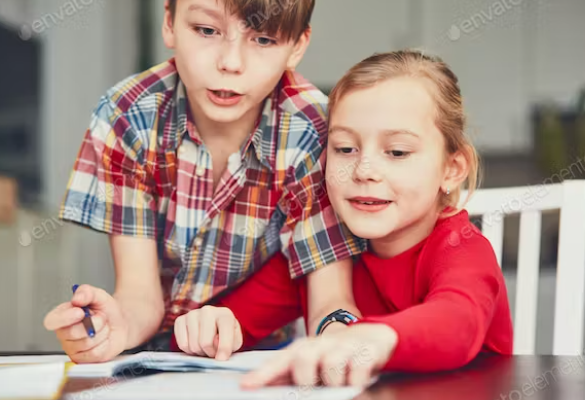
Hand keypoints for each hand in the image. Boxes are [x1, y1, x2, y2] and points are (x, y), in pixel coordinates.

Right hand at [43, 284, 128, 362]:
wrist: (120, 324)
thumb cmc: (105, 311)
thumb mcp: (98, 296)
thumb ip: (86, 292)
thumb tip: (77, 298)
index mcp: (62, 316)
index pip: (51, 321)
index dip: (65, 318)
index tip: (81, 312)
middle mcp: (64, 334)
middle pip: (72, 333)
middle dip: (94, 323)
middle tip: (101, 317)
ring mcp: (72, 348)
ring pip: (87, 343)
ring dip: (102, 332)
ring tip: (103, 327)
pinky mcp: (84, 359)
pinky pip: (95, 353)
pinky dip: (105, 343)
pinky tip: (104, 338)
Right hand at [174, 305, 242, 360]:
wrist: (213, 327)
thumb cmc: (226, 336)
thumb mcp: (234, 341)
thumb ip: (230, 345)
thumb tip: (217, 351)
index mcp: (225, 314)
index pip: (225, 331)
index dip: (224, 348)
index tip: (222, 359)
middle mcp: (208, 311)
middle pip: (205, 342)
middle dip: (210, 353)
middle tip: (213, 352)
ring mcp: (192, 314)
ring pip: (193, 345)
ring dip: (199, 352)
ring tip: (205, 347)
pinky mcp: (180, 320)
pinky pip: (182, 344)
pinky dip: (189, 350)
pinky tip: (195, 344)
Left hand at [240, 323, 397, 387]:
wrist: (369, 336)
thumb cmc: (334, 356)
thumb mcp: (311, 363)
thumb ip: (287, 375)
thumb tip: (255, 386)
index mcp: (303, 349)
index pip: (280, 362)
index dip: (263, 374)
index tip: (247, 386)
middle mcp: (321, 345)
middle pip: (302, 359)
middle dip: (305, 379)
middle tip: (313, 387)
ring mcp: (344, 347)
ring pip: (330, 366)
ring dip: (334, 381)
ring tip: (339, 383)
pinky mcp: (365, 352)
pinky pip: (356, 371)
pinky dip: (355, 381)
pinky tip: (355, 379)